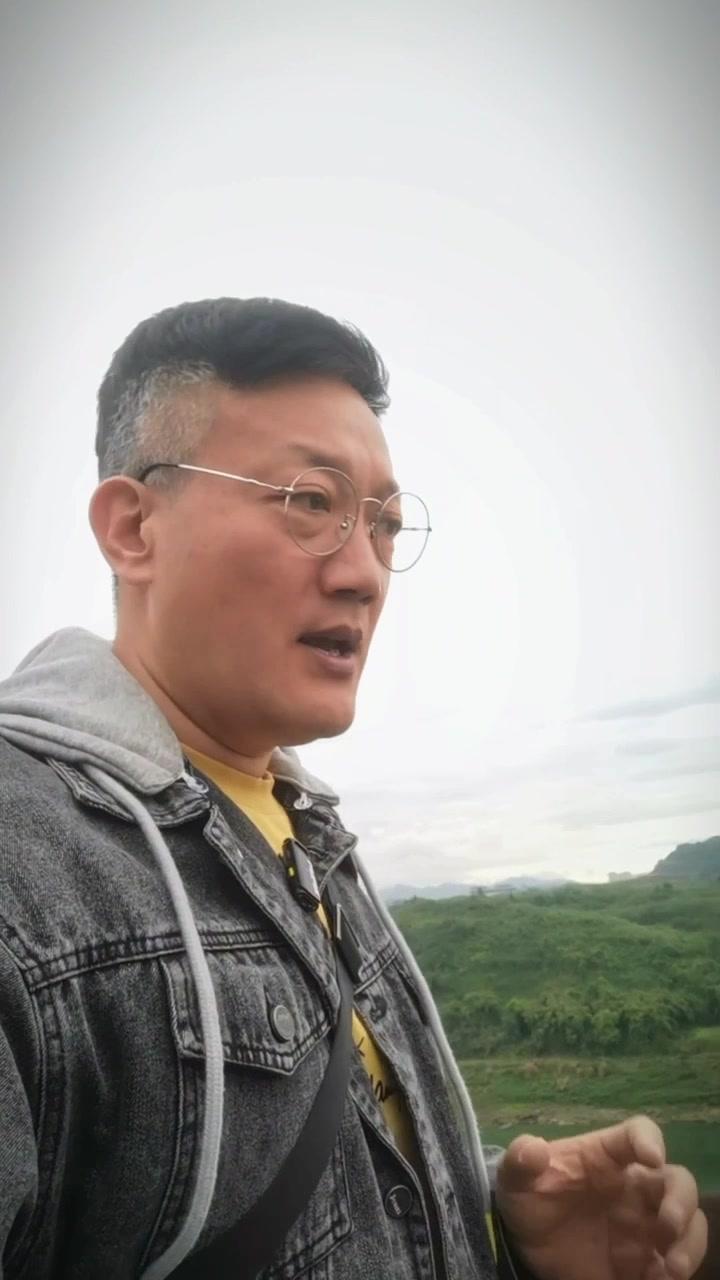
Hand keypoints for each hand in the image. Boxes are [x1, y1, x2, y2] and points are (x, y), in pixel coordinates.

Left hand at [495, 1116, 707, 1279]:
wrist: (527, 1251)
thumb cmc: (529, 1201)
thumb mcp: (514, 1180)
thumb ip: (519, 1161)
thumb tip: (531, 1148)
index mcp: (606, 1157)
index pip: (638, 1133)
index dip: (649, 1139)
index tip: (651, 1157)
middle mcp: (634, 1187)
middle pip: (676, 1180)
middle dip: (681, 1201)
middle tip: (668, 1227)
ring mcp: (644, 1225)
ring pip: (689, 1223)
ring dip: (690, 1243)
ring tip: (671, 1268)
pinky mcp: (645, 1261)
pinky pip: (675, 1264)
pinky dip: (675, 1273)